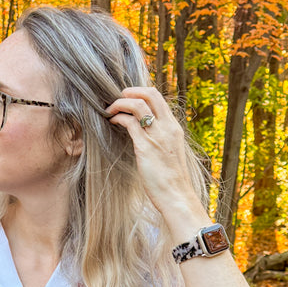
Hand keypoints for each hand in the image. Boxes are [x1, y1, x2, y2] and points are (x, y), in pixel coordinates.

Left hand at [106, 86, 204, 223]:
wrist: (177, 195)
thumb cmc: (171, 179)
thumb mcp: (169, 152)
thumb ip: (160, 139)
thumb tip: (145, 134)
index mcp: (174, 128)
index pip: (159, 98)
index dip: (141, 92)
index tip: (129, 97)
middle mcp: (167, 127)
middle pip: (150, 94)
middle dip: (131, 91)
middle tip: (118, 97)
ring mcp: (157, 136)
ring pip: (138, 105)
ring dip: (120, 103)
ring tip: (110, 109)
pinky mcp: (145, 147)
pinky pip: (130, 122)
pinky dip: (118, 117)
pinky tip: (112, 121)